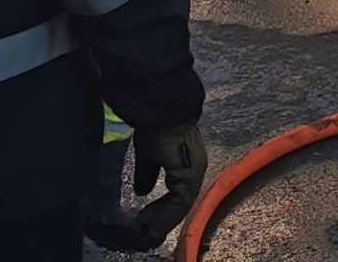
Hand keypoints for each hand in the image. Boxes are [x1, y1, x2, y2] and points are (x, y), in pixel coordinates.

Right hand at [129, 121, 208, 245]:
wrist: (161, 108)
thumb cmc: (155, 125)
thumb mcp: (148, 154)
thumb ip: (147, 174)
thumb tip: (141, 192)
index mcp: (188, 163)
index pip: (179, 193)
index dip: (163, 208)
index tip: (146, 220)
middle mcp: (195, 168)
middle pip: (182, 202)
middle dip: (163, 218)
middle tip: (145, 230)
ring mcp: (194, 170)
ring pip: (181, 204)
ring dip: (163, 219)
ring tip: (146, 229)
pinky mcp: (188, 172)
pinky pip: (179, 200)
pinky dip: (165, 213)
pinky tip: (151, 221)